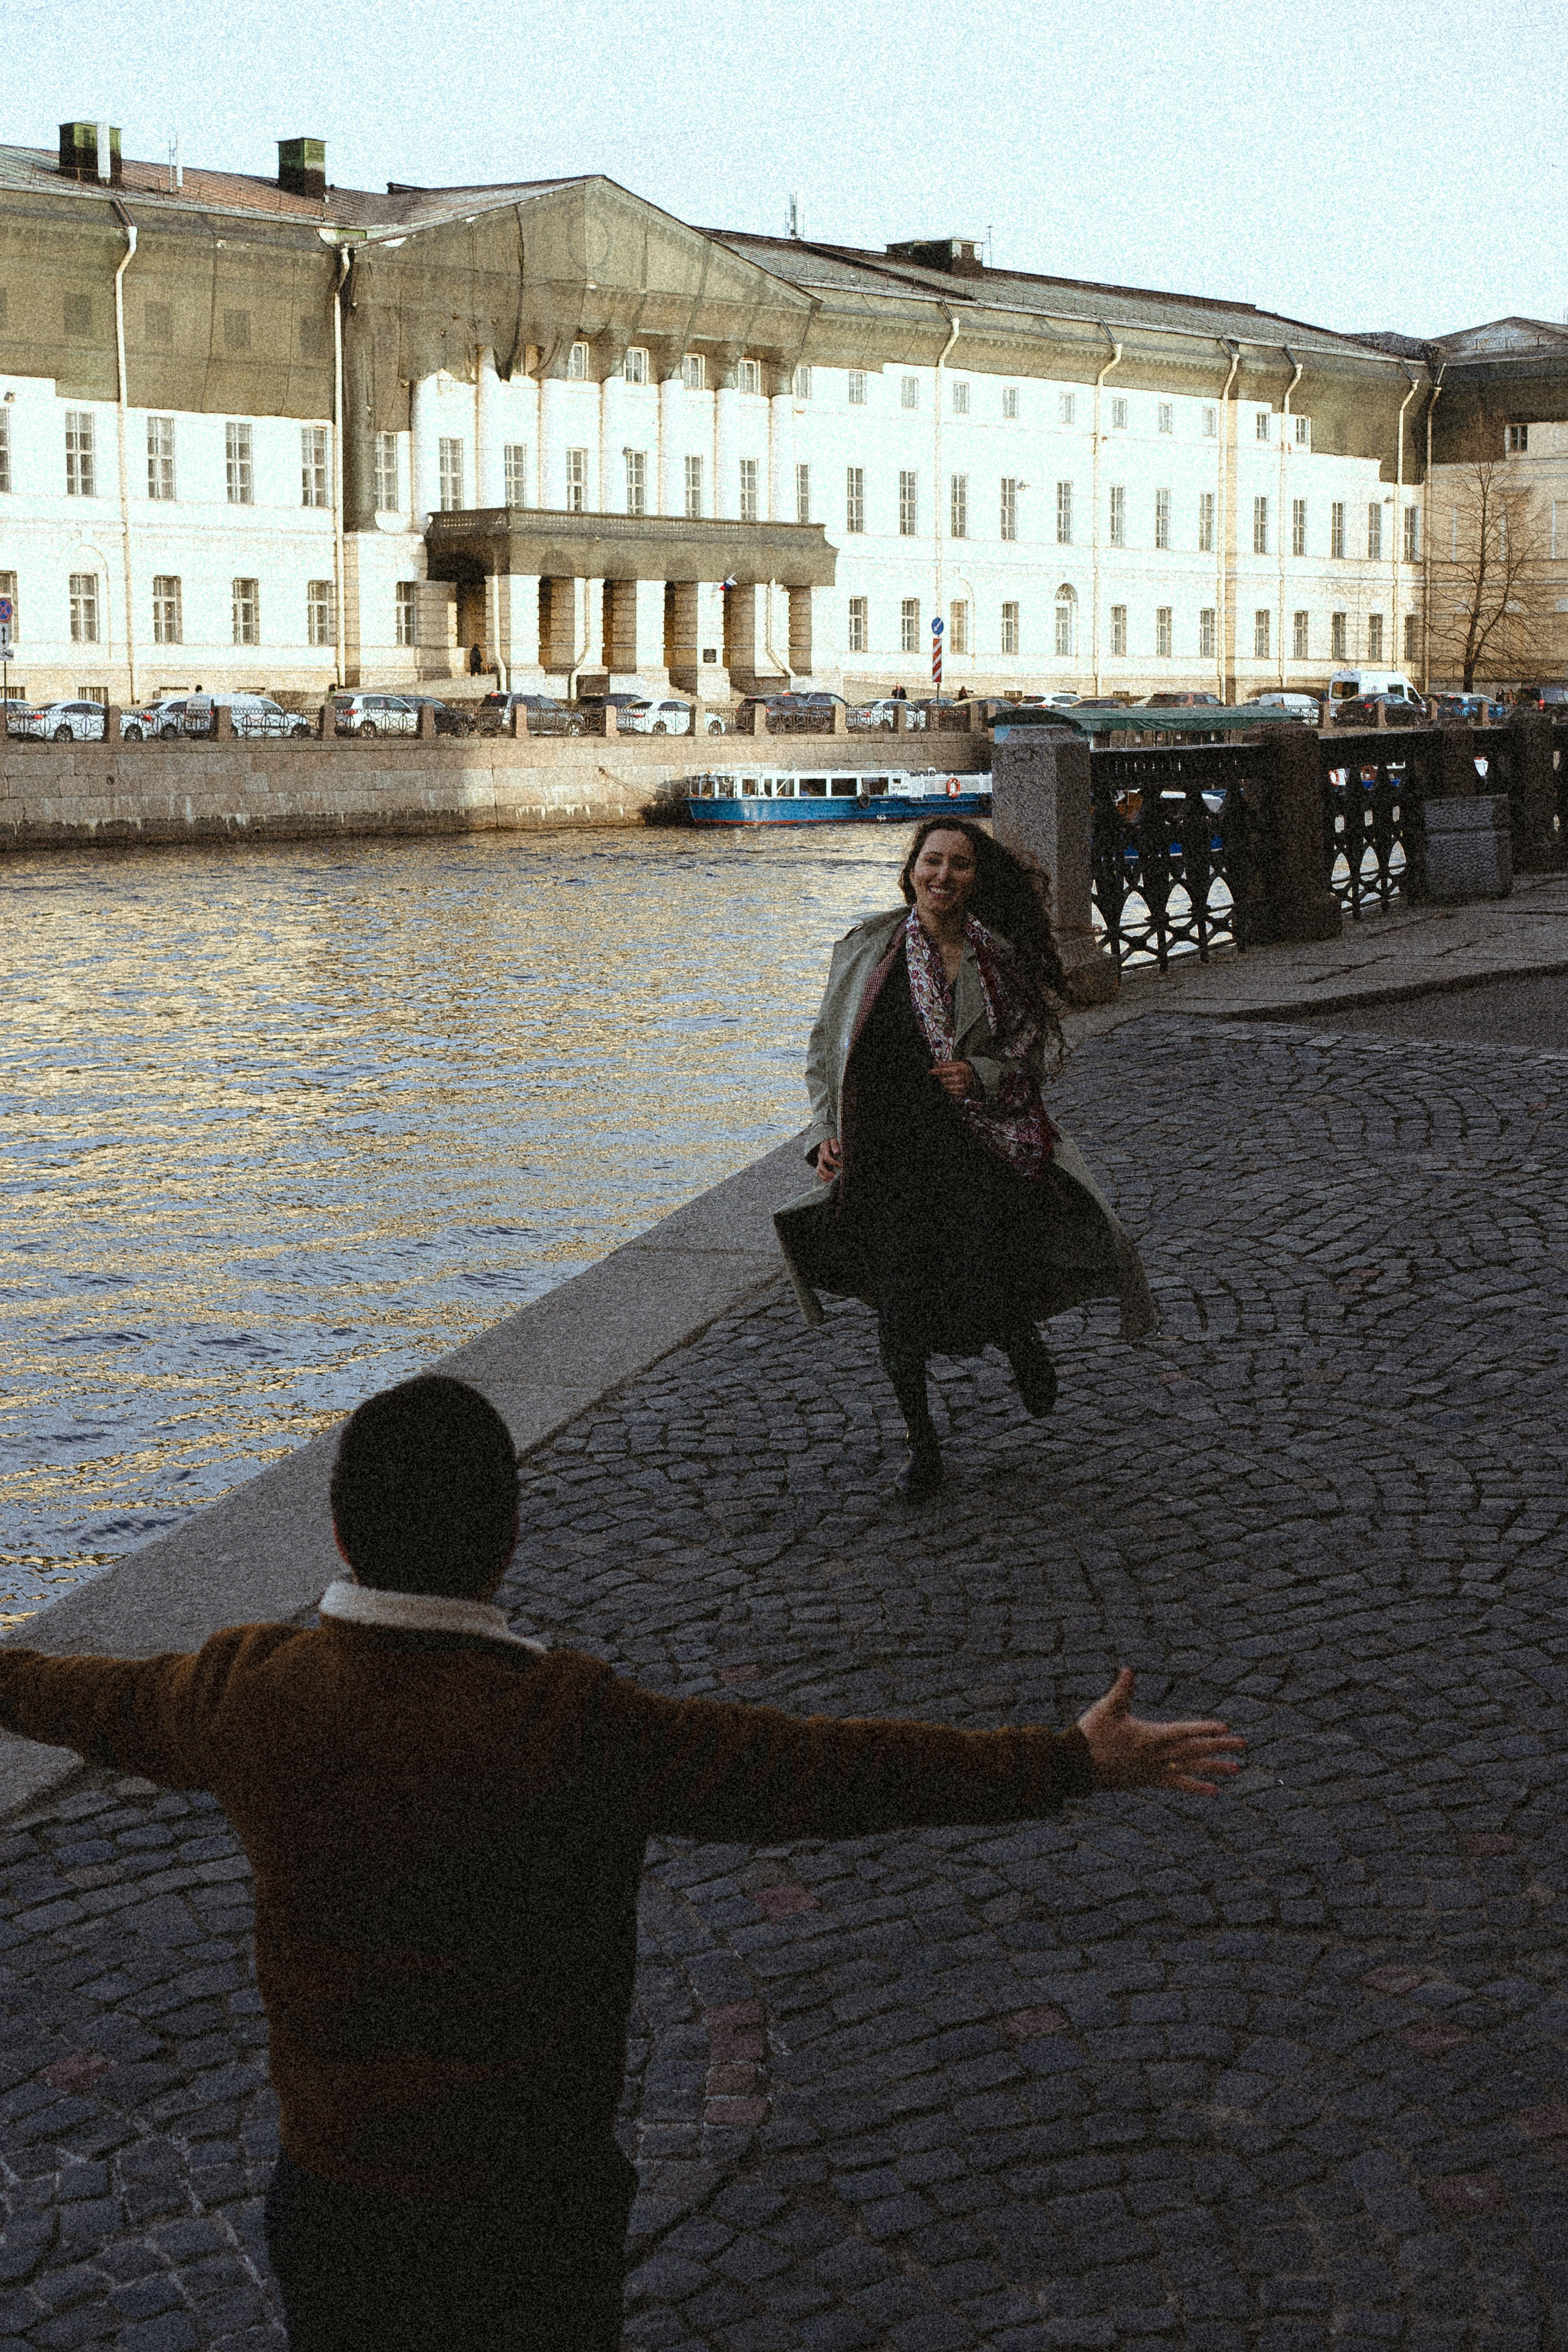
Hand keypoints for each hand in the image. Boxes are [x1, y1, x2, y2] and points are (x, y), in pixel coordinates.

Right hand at [815, 1137, 842, 1181]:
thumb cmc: (834, 1140)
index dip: (834, 1162)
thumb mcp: (835, 1140)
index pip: (827, 1157)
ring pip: (819, 1170)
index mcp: (824, 1148)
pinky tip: (830, 1180)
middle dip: (829, 1172)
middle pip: (821, 1165)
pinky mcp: (820, 1164)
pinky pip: (819, 1172)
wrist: (828, 1140)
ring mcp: (819, 1160)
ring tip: (833, 1179)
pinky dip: (823, 1177)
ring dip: (826, 1176)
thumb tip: (837, 1152)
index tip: (841, 1166)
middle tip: (837, 1174)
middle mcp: (820, 1154)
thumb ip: (835, 1145)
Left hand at [930, 1060, 976, 1101]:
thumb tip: (938, 1063)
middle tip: (942, 1076)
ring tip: (947, 1081)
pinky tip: (951, 1086)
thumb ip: (947, 1064)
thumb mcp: (957, 1064)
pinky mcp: (963, 1091)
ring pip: (947, 1087)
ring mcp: (961, 1086)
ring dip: (945, 1084)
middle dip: (941, 1078)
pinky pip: (952, 1093)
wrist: (975, 1075)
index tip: (930, 1071)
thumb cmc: (964, 1068)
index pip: (944, 1071)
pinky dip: (949, 1090)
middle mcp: (959, 1078)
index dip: (936, 1071)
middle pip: (944, 1080)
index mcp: (958, 1069)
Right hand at [1076, 1668, 1244, 1795]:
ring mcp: (1155, 1770)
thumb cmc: (1091, 1734)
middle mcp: (1157, 1756)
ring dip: (1215, 1768)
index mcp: (1150, 1737)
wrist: (1078, 1767)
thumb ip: (1122, 1690)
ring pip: (1191, 1769)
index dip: (1203, 1729)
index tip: (1225, 1728)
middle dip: (1219, 1747)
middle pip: (1194, 1750)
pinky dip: (1196, 1787)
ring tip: (1237, 1770)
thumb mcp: (1106, 1709)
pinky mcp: (1149, 1780)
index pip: (1183, 1732)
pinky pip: (1178, 1785)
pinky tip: (1213, 1791)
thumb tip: (1128, 1669)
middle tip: (1243, 1745)